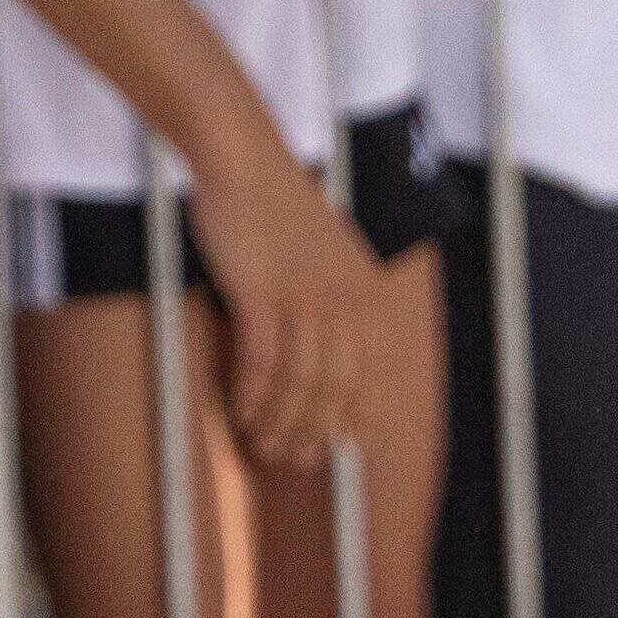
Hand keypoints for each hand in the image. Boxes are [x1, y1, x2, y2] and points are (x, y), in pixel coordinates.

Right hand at [180, 148, 381, 468]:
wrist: (244, 159)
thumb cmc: (279, 208)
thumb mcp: (330, 255)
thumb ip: (340, 301)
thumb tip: (332, 362)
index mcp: (366, 289)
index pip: (376, 371)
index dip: (359, 415)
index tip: (341, 446)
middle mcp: (344, 296)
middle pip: (338, 385)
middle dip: (317, 430)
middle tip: (295, 458)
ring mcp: (304, 294)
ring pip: (299, 381)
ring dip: (281, 421)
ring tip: (263, 444)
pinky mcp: (261, 291)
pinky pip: (261, 361)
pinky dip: (252, 394)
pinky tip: (241, 412)